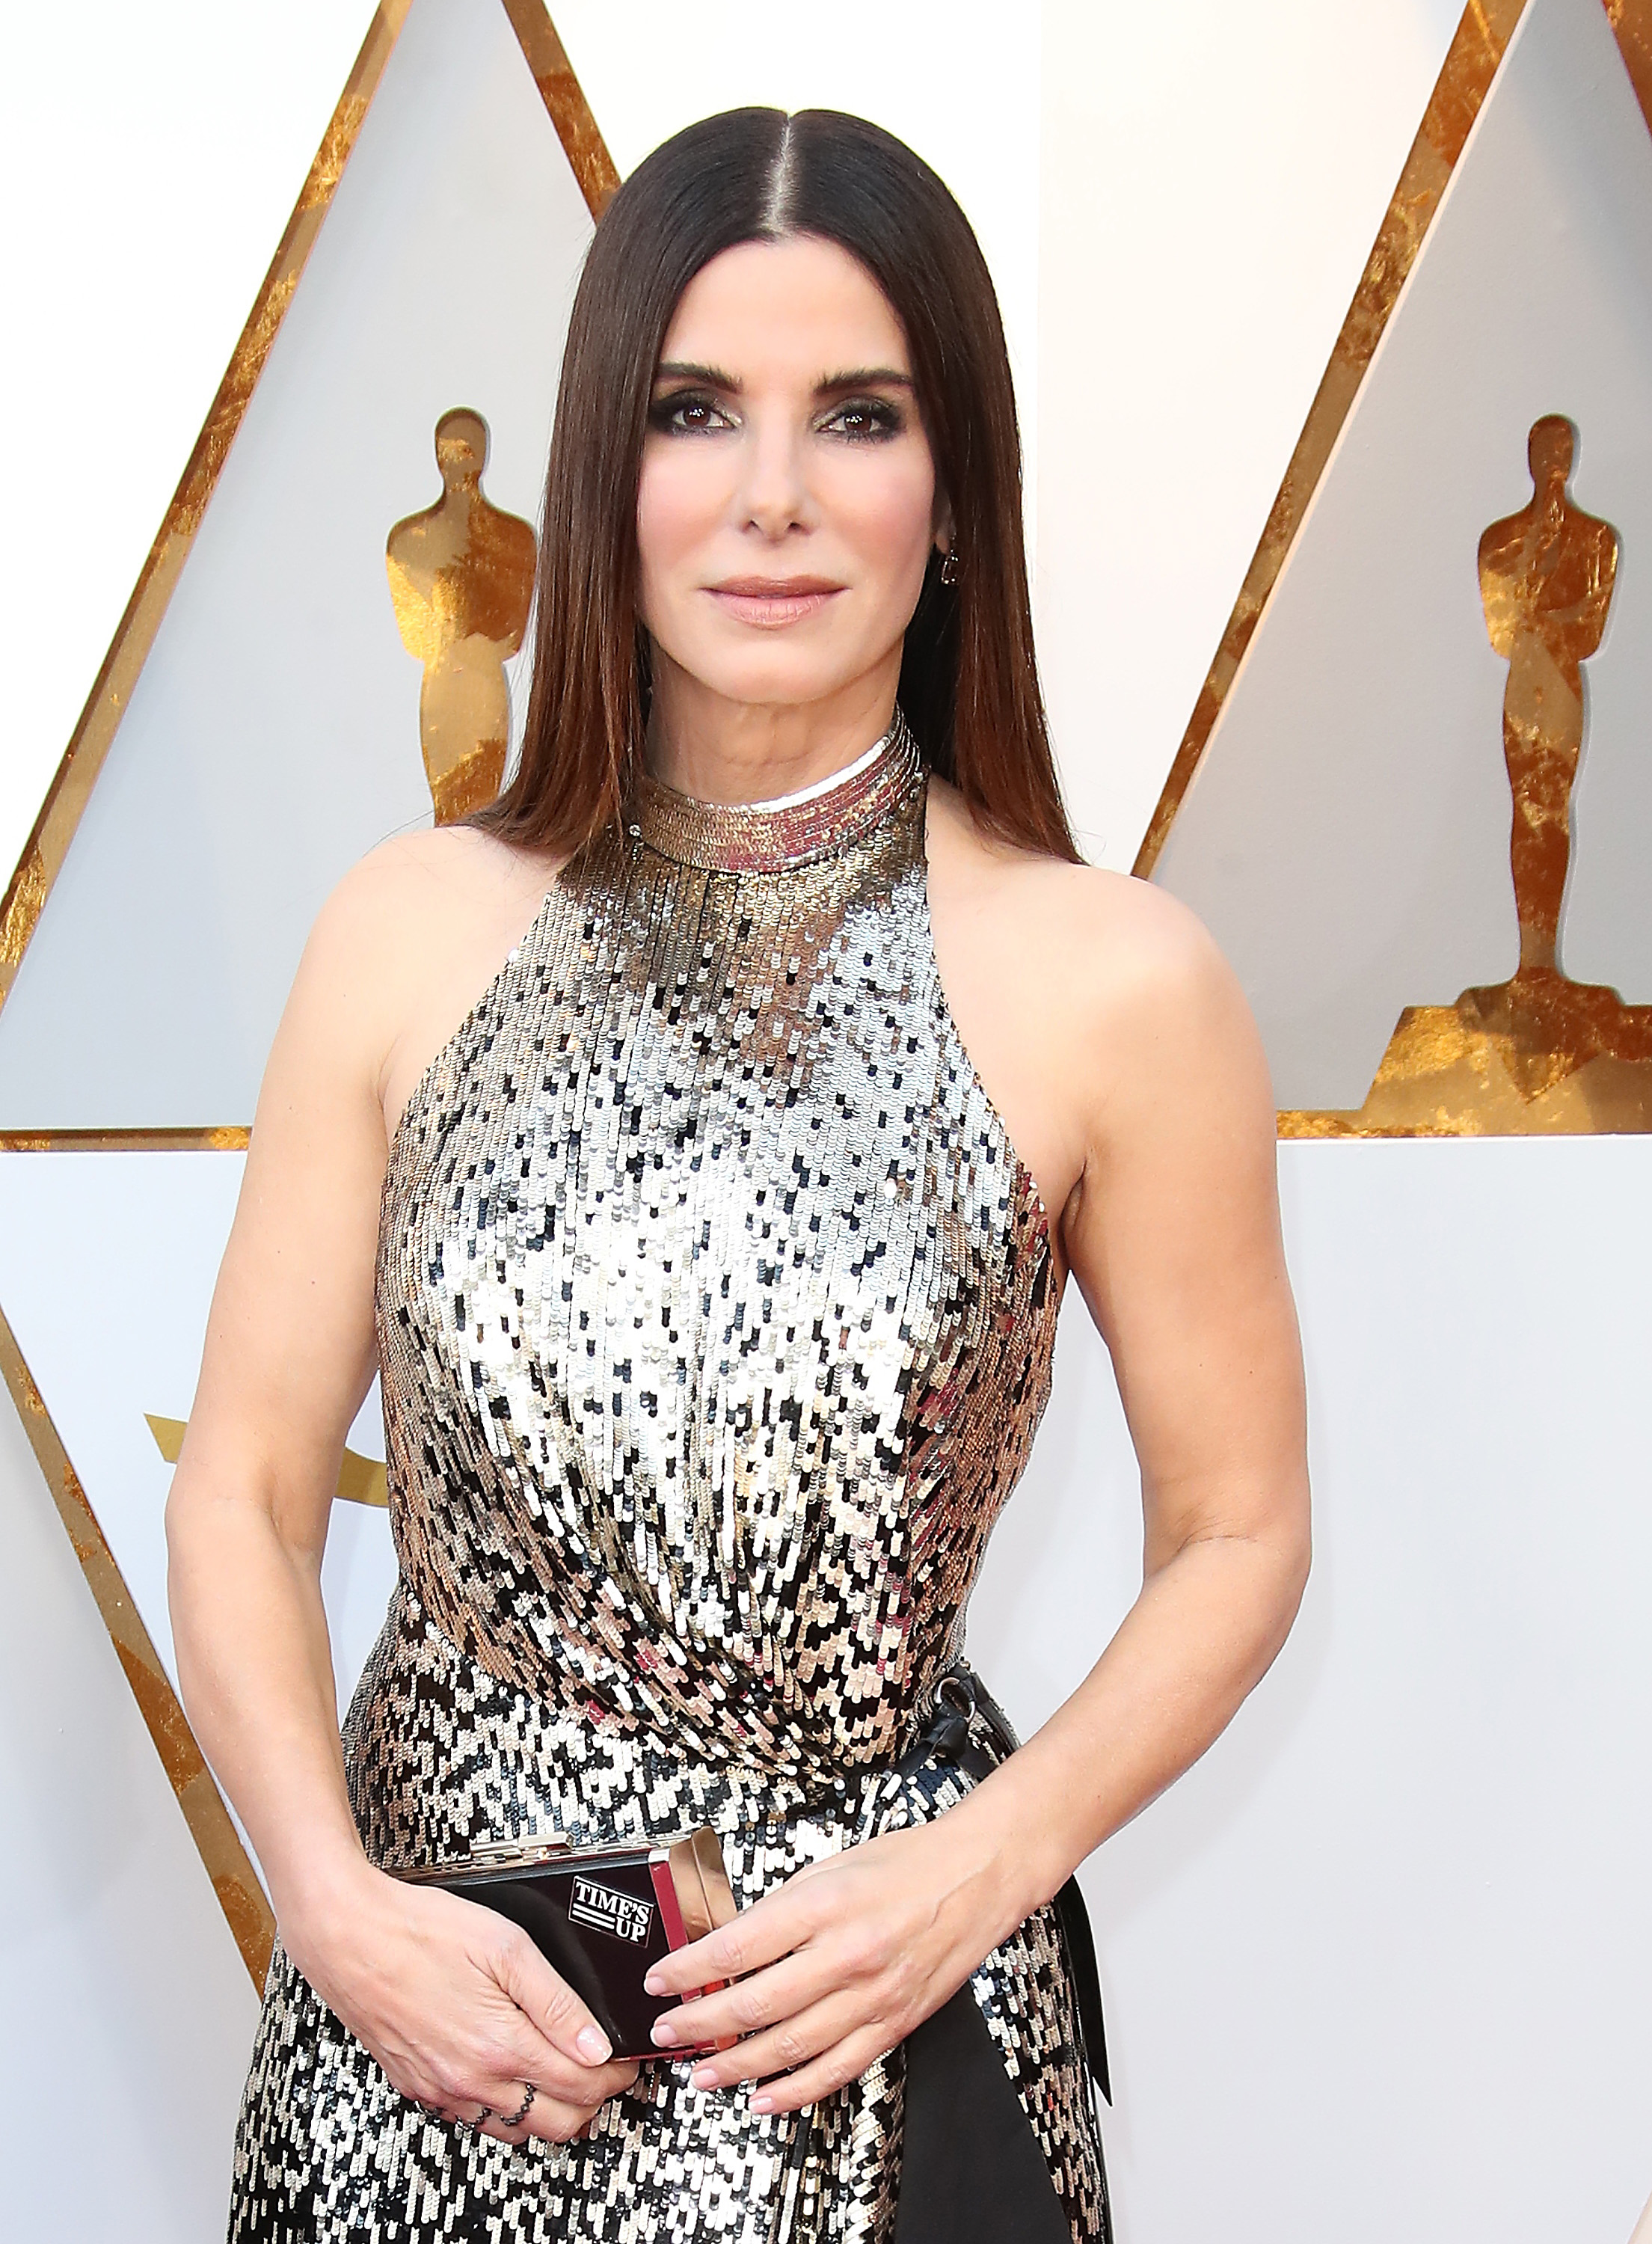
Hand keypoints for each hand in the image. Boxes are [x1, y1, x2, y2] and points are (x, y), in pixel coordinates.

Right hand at [285, 1857, 639, 2143]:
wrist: (347, 1937)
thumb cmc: (420, 1932)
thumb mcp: (505, 1946)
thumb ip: (556, 2000)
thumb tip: (595, 2043)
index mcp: (500, 2045)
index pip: (581, 2086)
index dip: (616, 2076)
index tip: (627, 2062)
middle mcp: (471, 2080)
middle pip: (556, 2123)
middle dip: (592, 2101)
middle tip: (606, 2070)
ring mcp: (442, 2090)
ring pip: (517, 2130)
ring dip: (551, 2110)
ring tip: (566, 2072)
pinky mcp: (419, 2088)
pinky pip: (476, 2120)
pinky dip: (507, 2110)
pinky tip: (512, 2075)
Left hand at [642, 1811, 1020, 2113]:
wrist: (976, 1876)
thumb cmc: (905, 1864)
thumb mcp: (828, 1866)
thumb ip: (779, 1909)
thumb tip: (729, 1945)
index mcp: (822, 1905)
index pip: (736, 1947)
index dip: (687, 1970)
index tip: (660, 1980)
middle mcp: (845, 1955)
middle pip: (753, 2004)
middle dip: (698, 2023)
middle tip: (666, 2031)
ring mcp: (870, 1997)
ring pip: (788, 2048)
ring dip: (735, 2066)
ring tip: (701, 2072)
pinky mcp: (892, 2025)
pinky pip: (835, 2070)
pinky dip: (794, 2092)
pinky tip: (763, 2099)